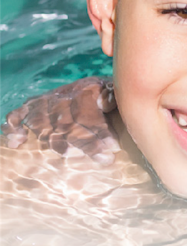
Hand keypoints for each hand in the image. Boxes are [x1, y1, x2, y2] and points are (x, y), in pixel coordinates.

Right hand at [2, 77, 118, 164]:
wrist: (91, 87)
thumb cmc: (105, 92)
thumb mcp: (113, 88)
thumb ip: (111, 94)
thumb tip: (107, 103)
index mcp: (84, 89)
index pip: (89, 112)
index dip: (100, 131)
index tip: (113, 147)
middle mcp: (61, 96)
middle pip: (69, 124)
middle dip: (87, 143)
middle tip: (104, 159)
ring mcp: (44, 102)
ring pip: (45, 126)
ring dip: (59, 144)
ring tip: (74, 156)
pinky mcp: (30, 106)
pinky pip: (16, 116)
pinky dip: (14, 127)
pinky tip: (17, 142)